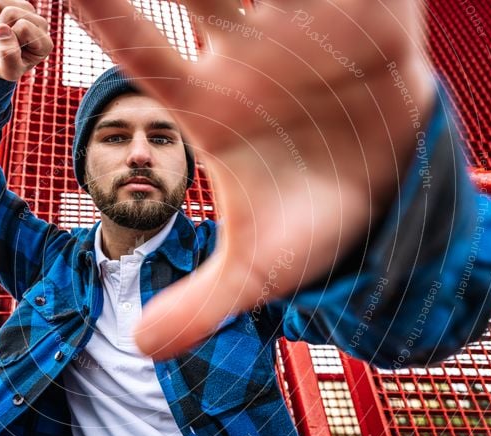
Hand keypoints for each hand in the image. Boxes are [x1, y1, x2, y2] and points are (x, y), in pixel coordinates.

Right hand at [0, 0, 52, 80]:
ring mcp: (27, 10)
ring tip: (0, 33)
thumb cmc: (4, 65)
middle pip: (10, 12)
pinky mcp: (14, 1)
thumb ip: (9, 56)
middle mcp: (40, 23)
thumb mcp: (8, 71)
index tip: (8, 51)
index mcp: (45, 43)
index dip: (8, 39)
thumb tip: (3, 29)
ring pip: (0, 2)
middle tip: (2, 42)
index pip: (23, 26)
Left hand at [69, 0, 436, 359]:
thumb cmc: (310, 223)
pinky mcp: (373, 23)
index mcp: (210, 108)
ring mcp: (306, 34)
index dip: (102, 12)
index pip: (141, 52)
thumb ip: (200, 305)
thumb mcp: (256, 274)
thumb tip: (140, 348)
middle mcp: (249, 59)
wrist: (388, 205)